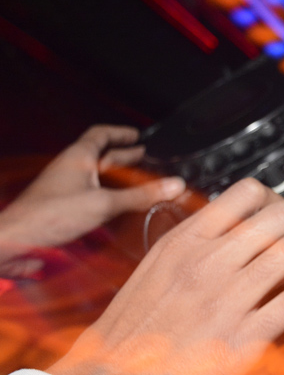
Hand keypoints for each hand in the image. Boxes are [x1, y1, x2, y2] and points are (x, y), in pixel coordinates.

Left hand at [0, 125, 185, 263]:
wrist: (18, 240)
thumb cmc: (51, 215)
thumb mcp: (104, 202)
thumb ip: (140, 195)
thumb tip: (174, 185)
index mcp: (77, 157)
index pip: (100, 134)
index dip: (120, 133)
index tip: (137, 135)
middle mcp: (71, 170)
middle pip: (101, 156)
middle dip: (124, 156)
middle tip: (144, 157)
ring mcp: (67, 189)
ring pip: (97, 178)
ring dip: (118, 178)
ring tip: (138, 181)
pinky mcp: (65, 209)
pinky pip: (92, 196)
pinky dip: (109, 197)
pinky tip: (120, 206)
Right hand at [47, 178, 283, 374]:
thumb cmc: (124, 340)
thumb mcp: (152, 273)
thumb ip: (191, 251)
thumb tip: (227, 241)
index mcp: (183, 243)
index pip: (247, 193)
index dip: (278, 203)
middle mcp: (207, 263)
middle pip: (281, 216)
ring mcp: (226, 298)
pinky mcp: (242, 337)